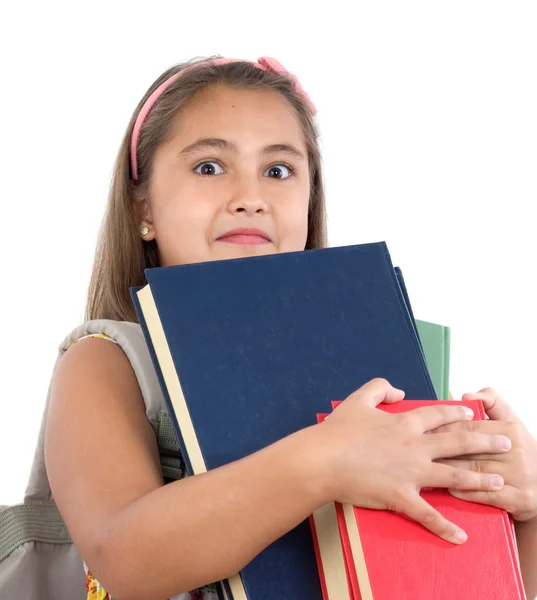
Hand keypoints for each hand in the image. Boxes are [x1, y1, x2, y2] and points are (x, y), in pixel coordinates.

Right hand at [316, 379, 511, 543]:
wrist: (322, 459)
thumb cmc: (338, 430)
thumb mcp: (357, 399)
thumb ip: (379, 388)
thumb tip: (400, 391)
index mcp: (404, 423)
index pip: (439, 415)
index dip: (458, 413)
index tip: (474, 415)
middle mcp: (414, 446)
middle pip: (457, 442)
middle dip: (484, 441)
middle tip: (507, 442)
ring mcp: (410, 472)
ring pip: (453, 475)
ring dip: (479, 479)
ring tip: (500, 481)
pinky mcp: (400, 496)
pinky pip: (427, 514)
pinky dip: (444, 527)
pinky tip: (461, 537)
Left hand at [432, 388, 536, 522]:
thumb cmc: (517, 451)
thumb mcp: (511, 421)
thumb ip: (492, 402)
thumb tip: (466, 396)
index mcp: (511, 429)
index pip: (469, 427)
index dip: (442, 428)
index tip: (422, 430)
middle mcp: (516, 451)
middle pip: (469, 449)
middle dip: (441, 449)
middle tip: (416, 450)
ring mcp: (520, 476)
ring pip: (475, 471)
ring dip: (448, 470)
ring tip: (426, 468)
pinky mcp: (522, 499)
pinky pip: (488, 495)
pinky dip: (467, 492)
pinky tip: (450, 488)